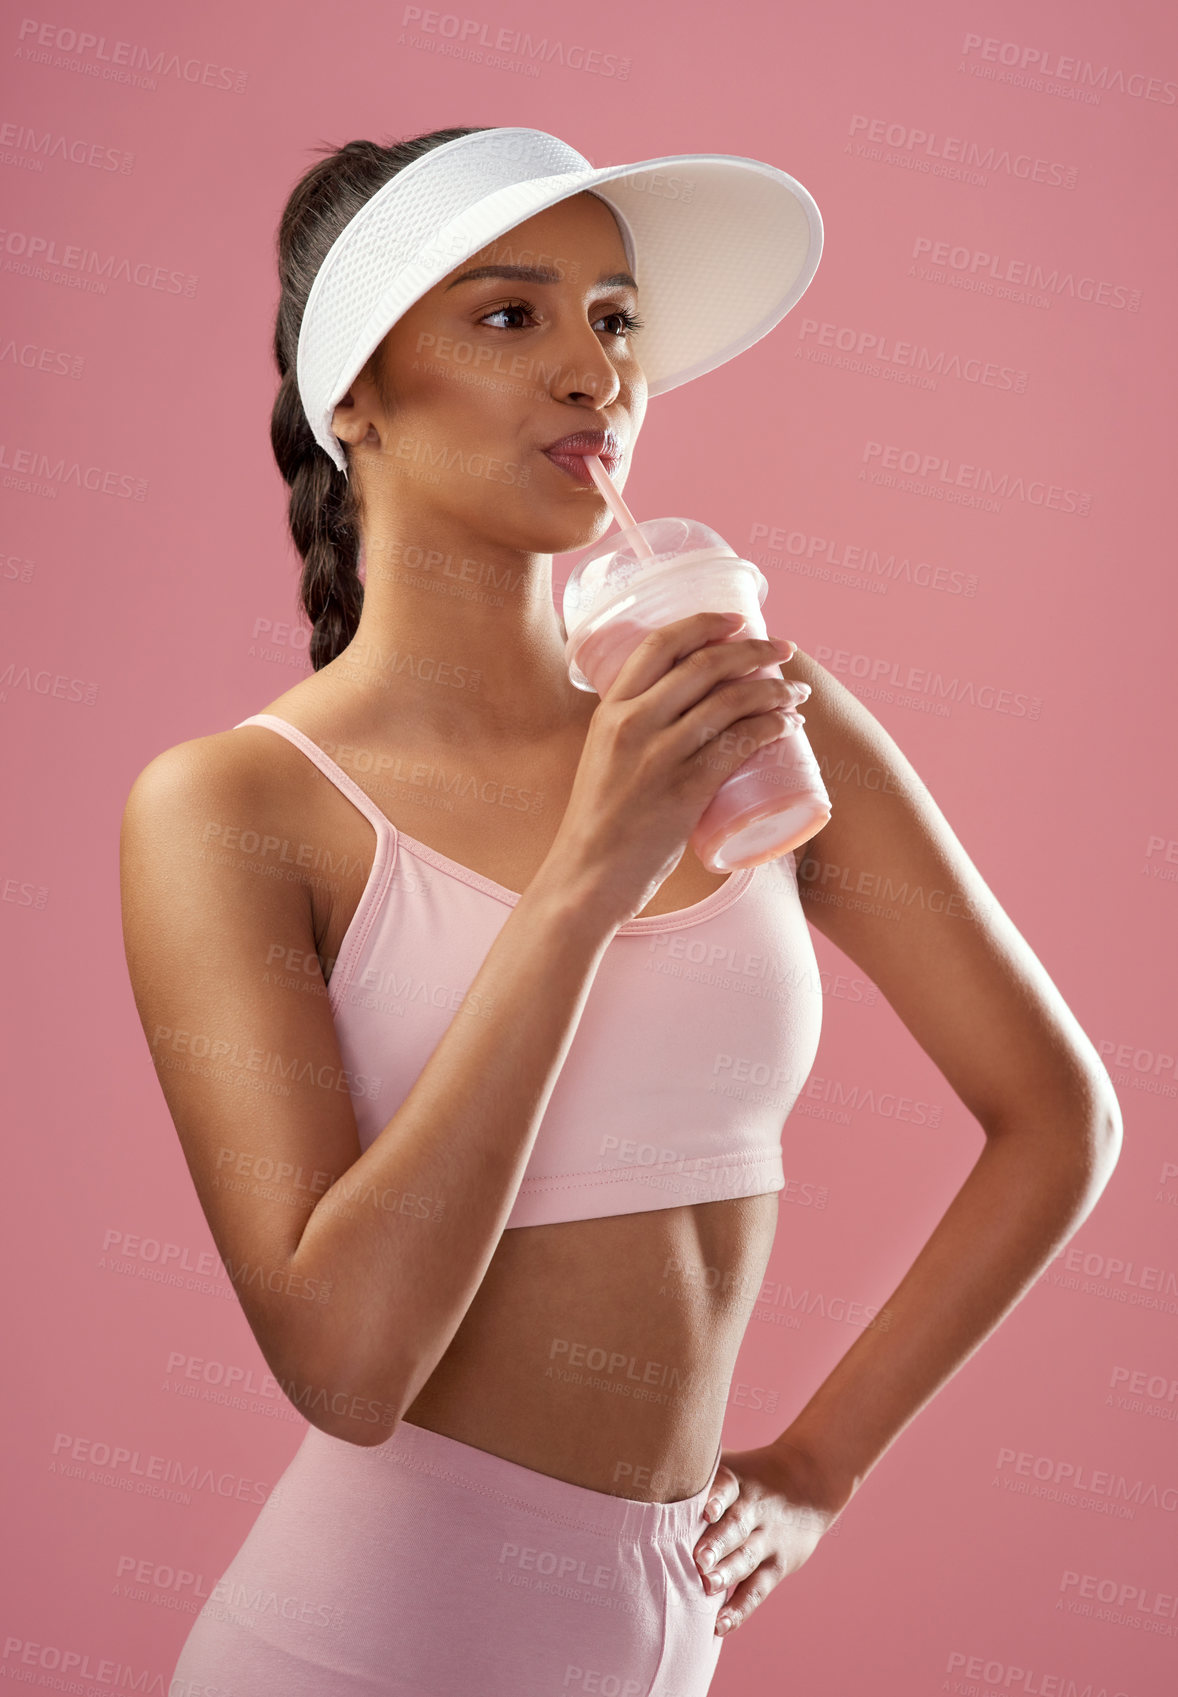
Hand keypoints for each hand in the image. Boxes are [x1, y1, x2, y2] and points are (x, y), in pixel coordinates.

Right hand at [545, 611, 809, 928]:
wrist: (586, 877)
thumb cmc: (598, 823)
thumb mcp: (603, 758)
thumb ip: (634, 731)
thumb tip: (682, 711)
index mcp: (609, 710)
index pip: (659, 644)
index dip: (704, 623)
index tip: (738, 619)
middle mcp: (633, 724)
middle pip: (705, 665)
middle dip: (755, 649)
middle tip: (784, 650)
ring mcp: (660, 757)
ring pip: (731, 702)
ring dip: (775, 689)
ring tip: (798, 692)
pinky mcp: (685, 791)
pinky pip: (740, 744)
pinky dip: (772, 727)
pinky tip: (788, 725)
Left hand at [692, 1441, 840, 1636]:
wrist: (809, 1481)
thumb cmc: (751, 1474)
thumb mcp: (730, 1461)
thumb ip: (696, 1465)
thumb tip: (645, 1462)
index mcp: (738, 1482)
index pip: (727, 1488)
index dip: (716, 1498)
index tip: (706, 1512)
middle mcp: (753, 1510)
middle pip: (736, 1526)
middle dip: (717, 1543)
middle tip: (698, 1559)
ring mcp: (766, 1539)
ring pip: (746, 1558)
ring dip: (727, 1574)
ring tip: (707, 1587)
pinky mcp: (776, 1565)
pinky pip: (757, 1589)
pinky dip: (739, 1608)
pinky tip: (720, 1625)